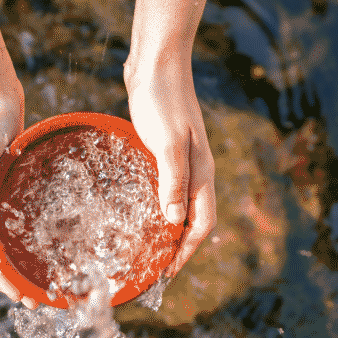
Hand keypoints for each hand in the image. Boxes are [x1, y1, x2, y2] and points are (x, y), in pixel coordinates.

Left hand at [125, 60, 215, 278]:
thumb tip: (173, 222)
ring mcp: (180, 162)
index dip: (186, 251)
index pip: (201, 224)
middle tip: (153, 270)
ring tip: (145, 250)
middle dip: (177, 248)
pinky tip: (136, 213)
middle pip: (191, 220)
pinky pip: (163, 189)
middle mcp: (195, 172)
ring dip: (166, 231)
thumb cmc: (162, 100)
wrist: (156, 63)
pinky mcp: (163, 152)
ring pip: (177, 206)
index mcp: (201, 173)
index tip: (167, 273)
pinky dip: (155, 208)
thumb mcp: (167, 143)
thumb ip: (172, 181)